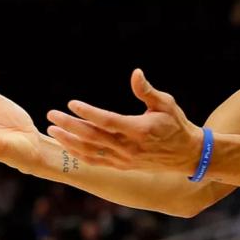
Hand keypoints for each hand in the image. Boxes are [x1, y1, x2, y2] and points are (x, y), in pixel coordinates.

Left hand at [46, 69, 202, 174]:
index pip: (108, 121)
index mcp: (140, 130)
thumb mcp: (166, 103)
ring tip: (53, 129)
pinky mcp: (122, 166)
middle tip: (52, 114)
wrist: (186, 154)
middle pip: (93, 137)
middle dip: (69, 126)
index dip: (88, 113)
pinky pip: (96, 161)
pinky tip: (67, 144)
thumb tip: (136, 73)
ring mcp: (124, 159)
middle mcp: (129, 147)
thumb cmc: (176, 124)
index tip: (72, 103)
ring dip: (69, 141)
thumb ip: (147, 91)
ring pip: (90, 151)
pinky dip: (79, 153)